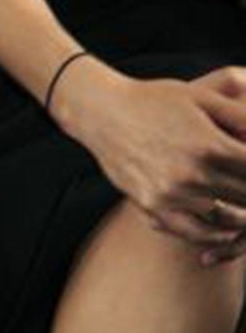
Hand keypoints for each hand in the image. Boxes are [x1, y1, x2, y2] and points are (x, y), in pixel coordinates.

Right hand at [55, 61, 245, 259]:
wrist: (100, 110)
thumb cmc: (154, 100)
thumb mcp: (201, 97)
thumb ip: (242, 117)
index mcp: (210, 145)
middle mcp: (193, 174)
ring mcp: (172, 194)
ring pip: (228, 219)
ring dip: (242, 215)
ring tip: (242, 205)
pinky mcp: (153, 206)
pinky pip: (195, 233)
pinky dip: (215, 235)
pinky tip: (226, 227)